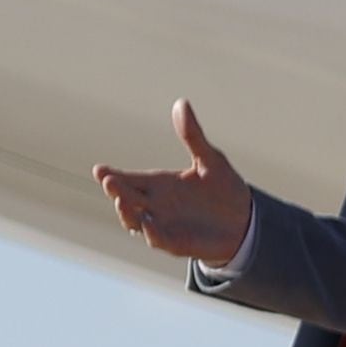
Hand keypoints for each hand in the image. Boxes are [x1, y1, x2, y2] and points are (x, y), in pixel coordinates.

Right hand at [94, 100, 256, 263]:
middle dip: (116, 190)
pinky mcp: (176, 243)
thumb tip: (182, 103)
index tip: (99, 169)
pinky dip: (152, 233)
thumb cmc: (224, 189)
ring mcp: (162, 224)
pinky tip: (149, 225)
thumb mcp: (210, 160)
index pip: (128, 178)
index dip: (112, 175)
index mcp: (158, 184)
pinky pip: (158, 240)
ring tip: (122, 201)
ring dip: (127, 213)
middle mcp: (154, 204)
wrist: (246, 222)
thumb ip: (193, 136)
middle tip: (108, 181)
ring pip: (135, 220)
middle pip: (126, 198)